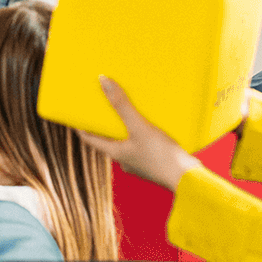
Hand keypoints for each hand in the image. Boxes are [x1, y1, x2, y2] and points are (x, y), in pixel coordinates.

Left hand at [80, 77, 197, 190]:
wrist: (187, 179)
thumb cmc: (161, 156)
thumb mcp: (139, 127)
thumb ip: (121, 105)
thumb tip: (102, 81)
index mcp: (115, 153)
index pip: (89, 138)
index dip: (80, 126)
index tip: (74, 114)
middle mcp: (124, 160)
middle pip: (108, 139)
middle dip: (106, 124)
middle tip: (103, 107)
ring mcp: (140, 163)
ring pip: (126, 142)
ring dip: (124, 129)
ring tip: (128, 112)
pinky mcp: (154, 163)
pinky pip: (142, 145)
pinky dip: (141, 134)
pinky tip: (150, 126)